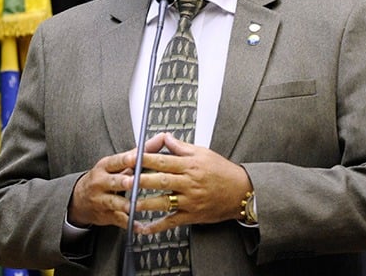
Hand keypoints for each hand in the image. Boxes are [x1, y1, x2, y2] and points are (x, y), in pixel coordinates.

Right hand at [67, 133, 165, 228]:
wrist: (79, 198)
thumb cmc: (105, 177)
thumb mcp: (117, 163)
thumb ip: (139, 152)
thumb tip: (161, 138)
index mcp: (105, 166)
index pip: (116, 161)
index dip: (125, 160)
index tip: (134, 158)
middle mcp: (101, 182)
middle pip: (114, 181)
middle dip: (123, 182)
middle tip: (132, 182)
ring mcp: (101, 200)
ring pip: (114, 202)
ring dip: (125, 204)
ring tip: (135, 206)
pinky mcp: (105, 215)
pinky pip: (118, 220)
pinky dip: (129, 224)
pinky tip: (138, 226)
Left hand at [135, 133, 252, 234]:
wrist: (241, 192)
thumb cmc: (223, 171)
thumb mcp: (204, 153)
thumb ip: (182, 147)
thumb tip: (165, 138)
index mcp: (191, 165)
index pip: (164, 161)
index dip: (145, 159)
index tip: (131, 158)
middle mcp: (190, 182)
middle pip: (161, 181)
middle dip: (141, 180)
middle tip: (124, 180)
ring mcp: (190, 200)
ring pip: (164, 202)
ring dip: (145, 203)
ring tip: (128, 203)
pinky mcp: (192, 215)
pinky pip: (172, 221)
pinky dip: (157, 226)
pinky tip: (143, 227)